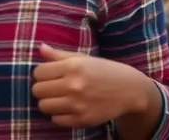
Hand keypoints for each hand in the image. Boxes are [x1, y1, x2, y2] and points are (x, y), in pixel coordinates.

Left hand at [32, 44, 151, 127]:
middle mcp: (73, 85)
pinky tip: (71, 107)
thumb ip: (61, 55)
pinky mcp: (80, 119)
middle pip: (37, 90)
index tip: (52, 75)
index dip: (43, 73)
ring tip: (62, 98)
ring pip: (43, 106)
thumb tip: (40, 48)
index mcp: (74, 66)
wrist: (131, 90)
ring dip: (50, 102)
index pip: (38, 72)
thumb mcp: (86, 59)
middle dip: (45, 88)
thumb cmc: (107, 71)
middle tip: (57, 87)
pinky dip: (60, 114)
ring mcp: (76, 104)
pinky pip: (55, 119)